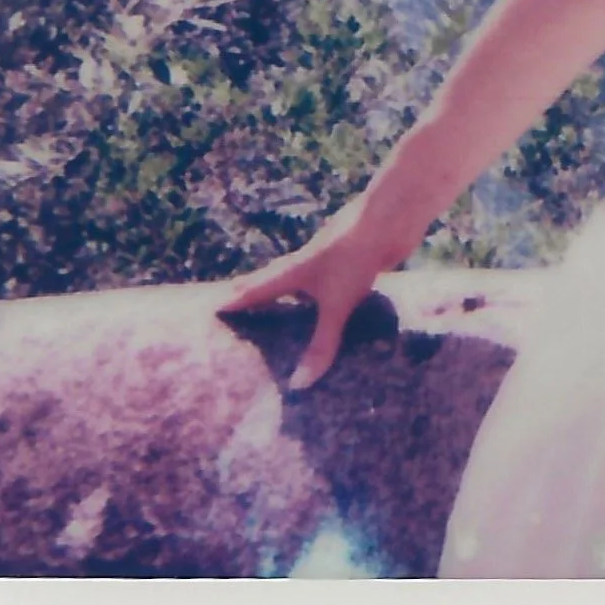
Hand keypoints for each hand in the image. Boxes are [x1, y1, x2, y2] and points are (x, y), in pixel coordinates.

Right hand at [217, 196, 396, 392]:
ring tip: (285, 309)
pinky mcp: (356, 263)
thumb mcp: (335, 304)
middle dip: (259, 294)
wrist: (390, 219)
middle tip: (239, 303)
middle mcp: (309, 264)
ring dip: (294, 296)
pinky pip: (335, 286)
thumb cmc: (355, 256)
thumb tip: (298, 385)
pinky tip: (335, 303)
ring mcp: (333, 261)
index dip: (236, 299)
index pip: (257, 288)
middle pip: (277, 280)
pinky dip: (327, 297)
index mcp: (294, 271)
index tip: (214, 307)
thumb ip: (321, 344)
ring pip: (306, 282)